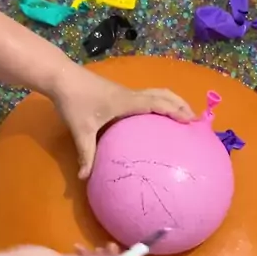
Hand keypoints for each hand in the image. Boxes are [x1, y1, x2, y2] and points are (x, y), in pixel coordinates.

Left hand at [52, 65, 194, 178]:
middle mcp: (130, 95)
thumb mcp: (80, 131)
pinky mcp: (120, 93)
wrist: (60, 77)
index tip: (191, 122)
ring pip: (156, 93)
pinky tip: (158, 117)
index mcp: (127, 102)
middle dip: (181, 105)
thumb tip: (85, 178)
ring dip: (172, 102)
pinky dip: (160, 102)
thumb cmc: (73, 101)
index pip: (157, 104)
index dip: (175, 111)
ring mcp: (126, 92)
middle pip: (163, 95)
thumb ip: (86, 155)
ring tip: (183, 116)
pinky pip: (147, 96)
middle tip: (196, 120)